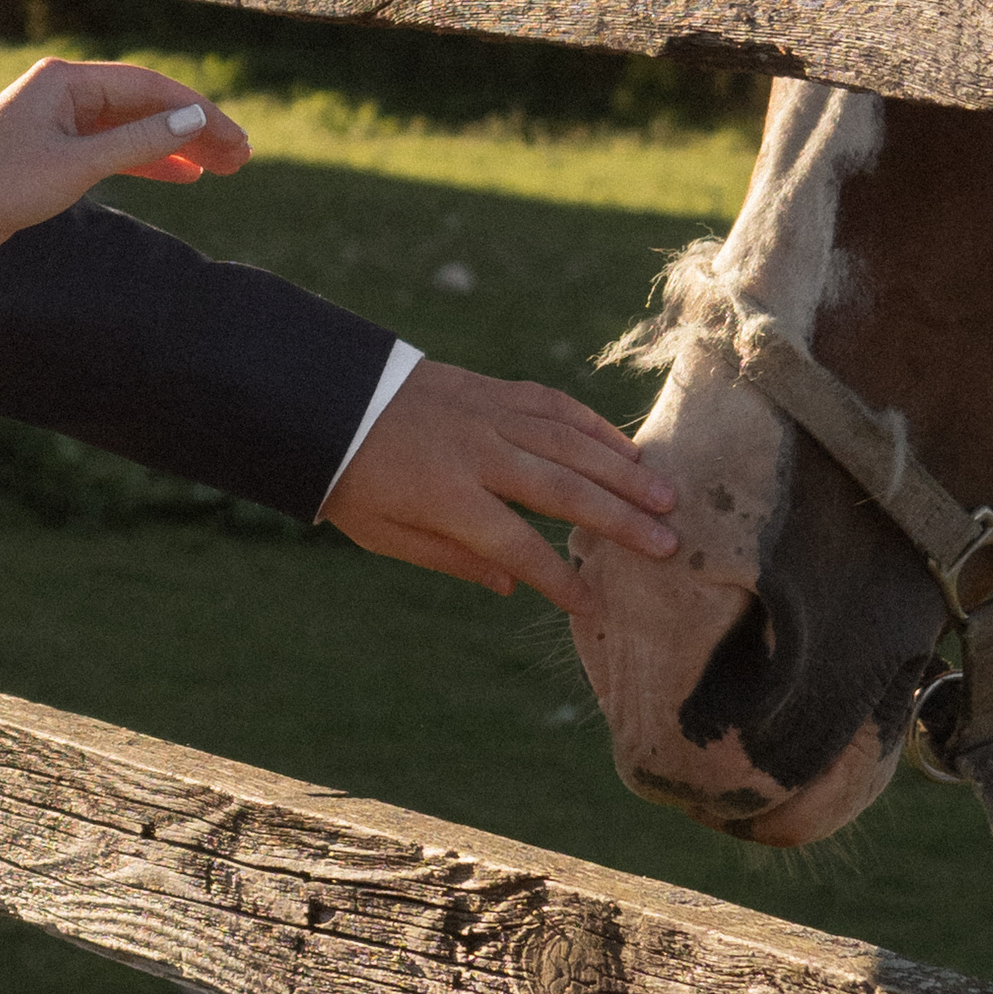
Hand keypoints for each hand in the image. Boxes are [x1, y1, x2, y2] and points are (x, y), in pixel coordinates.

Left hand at [0, 58, 250, 264]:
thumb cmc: (0, 187)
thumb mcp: (77, 165)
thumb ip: (138, 143)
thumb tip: (194, 119)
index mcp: (65, 80)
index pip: (149, 88)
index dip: (198, 113)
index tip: (235, 140)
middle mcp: (64, 92)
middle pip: (145, 105)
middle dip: (194, 129)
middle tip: (240, 157)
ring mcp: (59, 121)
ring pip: (133, 129)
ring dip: (177, 147)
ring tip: (222, 168)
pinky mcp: (54, 152)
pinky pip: (113, 149)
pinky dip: (146, 161)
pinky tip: (181, 175)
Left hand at [321, 360, 676, 613]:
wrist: (325, 398)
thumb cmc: (353, 478)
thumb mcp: (385, 535)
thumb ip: (451, 560)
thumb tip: (512, 585)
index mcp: (444, 496)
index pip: (516, 544)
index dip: (557, 578)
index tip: (592, 605)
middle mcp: (475, 452)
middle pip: (561, 489)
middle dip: (618, 520)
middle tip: (667, 544)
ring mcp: (487, 413)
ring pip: (569, 442)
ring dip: (622, 471)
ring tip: (665, 497)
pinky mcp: (491, 389)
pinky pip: (553, 406)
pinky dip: (593, 426)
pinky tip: (626, 449)